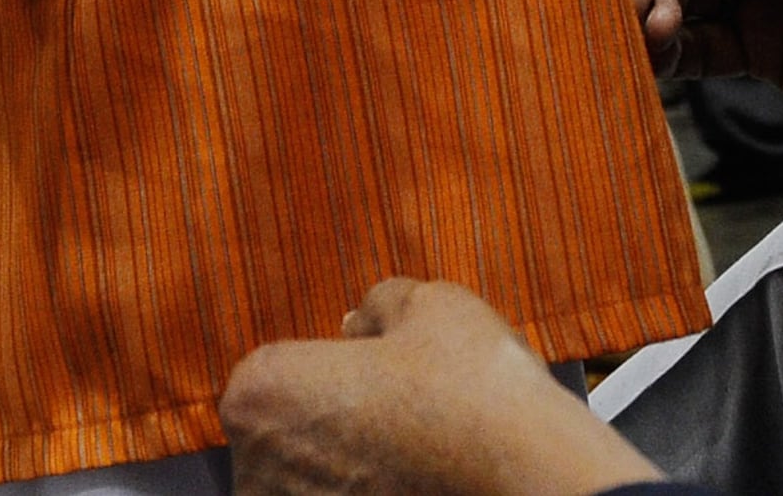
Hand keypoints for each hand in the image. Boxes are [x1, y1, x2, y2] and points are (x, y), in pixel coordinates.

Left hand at [223, 279, 653, 495]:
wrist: (526, 476)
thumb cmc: (470, 390)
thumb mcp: (429, 307)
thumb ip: (377, 305)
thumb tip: (359, 321)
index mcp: (261, 391)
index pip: (274, 375)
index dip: (329, 370)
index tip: (374, 377)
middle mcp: (256, 466)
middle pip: (283, 435)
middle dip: (329, 425)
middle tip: (397, 417)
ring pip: (308, 482)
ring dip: (343, 470)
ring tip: (410, 456)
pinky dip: (361, 495)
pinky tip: (410, 485)